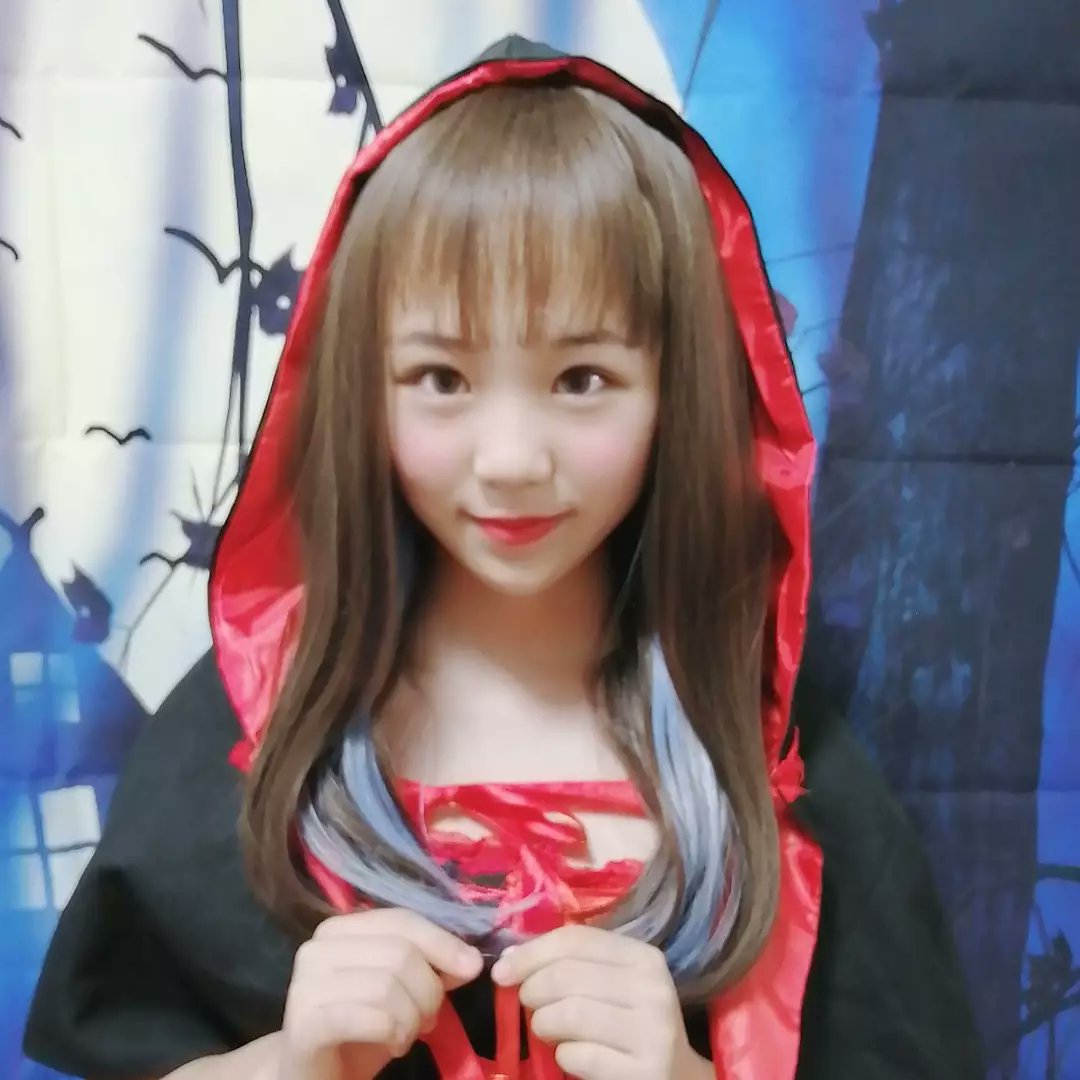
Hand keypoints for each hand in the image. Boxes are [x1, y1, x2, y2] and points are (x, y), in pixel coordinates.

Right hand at [277, 908, 483, 1079]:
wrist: (312, 1076)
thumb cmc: (359, 1030)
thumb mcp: (401, 991)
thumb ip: (430, 967)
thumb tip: (470, 961)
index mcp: (340, 929)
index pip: (401, 920)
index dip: (442, 941)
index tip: (472, 967)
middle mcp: (317, 949)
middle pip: (399, 953)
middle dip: (428, 991)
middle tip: (428, 1020)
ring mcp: (305, 985)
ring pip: (387, 986)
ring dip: (412, 1017)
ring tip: (407, 1035)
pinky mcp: (304, 1024)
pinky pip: (370, 1018)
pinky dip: (393, 1032)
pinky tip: (393, 1045)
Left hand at [491, 925, 710, 1079]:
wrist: (677, 1077)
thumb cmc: (632, 1023)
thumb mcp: (613, 984)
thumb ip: (571, 964)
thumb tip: (510, 957)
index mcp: (643, 957)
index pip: (575, 940)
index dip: (531, 952)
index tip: (502, 970)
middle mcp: (652, 989)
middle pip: (566, 976)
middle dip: (531, 989)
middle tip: (526, 1003)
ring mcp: (651, 1032)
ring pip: (569, 1014)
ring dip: (542, 1023)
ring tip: (545, 1029)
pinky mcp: (644, 1071)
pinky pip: (579, 1055)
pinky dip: (562, 1055)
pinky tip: (568, 1054)